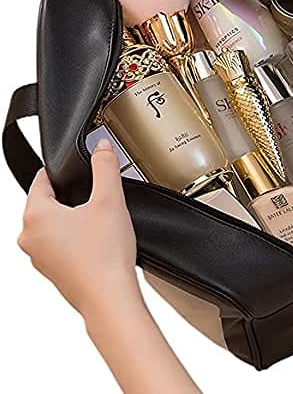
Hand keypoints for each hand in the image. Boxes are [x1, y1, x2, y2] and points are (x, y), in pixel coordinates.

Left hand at [18, 139, 139, 316]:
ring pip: (54, 225)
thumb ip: (105, 167)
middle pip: (47, 203)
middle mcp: (29, 237)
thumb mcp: (110, 200)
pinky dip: (75, 239)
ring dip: (73, 219)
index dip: (62, 172)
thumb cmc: (105, 255)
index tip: (78, 169)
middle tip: (98, 197)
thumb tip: (102, 146)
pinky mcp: (52, 271)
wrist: (109, 298)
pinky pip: (60, 244)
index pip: (41, 180)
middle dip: (71, 196)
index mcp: (35, 216)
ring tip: (101, 222)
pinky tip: (98, 242)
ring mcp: (39, 257)